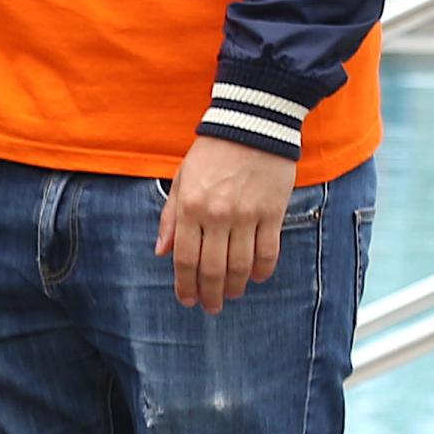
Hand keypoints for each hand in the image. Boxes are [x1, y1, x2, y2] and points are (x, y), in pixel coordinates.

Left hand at [157, 135, 295, 311]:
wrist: (251, 126)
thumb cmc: (211, 154)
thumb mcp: (181, 181)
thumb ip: (170, 218)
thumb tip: (161, 252)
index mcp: (190, 207)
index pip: (185, 259)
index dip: (185, 285)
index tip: (187, 300)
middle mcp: (217, 215)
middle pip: (213, 268)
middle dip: (210, 294)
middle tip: (211, 307)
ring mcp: (247, 215)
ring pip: (241, 265)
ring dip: (236, 286)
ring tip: (232, 294)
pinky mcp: (272, 212)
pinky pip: (268, 251)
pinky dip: (263, 270)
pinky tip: (257, 277)